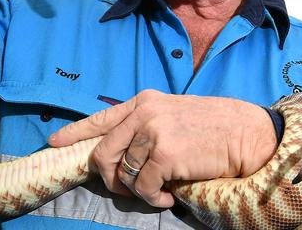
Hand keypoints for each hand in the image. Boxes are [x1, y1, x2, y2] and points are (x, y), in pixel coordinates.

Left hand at [48, 90, 276, 207]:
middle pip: (103, 153)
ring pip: (124, 174)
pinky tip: (169, 195)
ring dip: (139, 191)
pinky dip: (153, 199)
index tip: (54, 142)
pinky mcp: (165, 154)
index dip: (75, 132)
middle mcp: (144, 113)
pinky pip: (143, 188)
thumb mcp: (173, 115)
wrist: (247, 133)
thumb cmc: (214, 126)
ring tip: (160, 191)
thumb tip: (121, 154)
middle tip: (126, 189)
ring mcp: (153, 132)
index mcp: (145, 101)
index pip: (101, 118)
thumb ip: (146, 126)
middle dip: (109, 178)